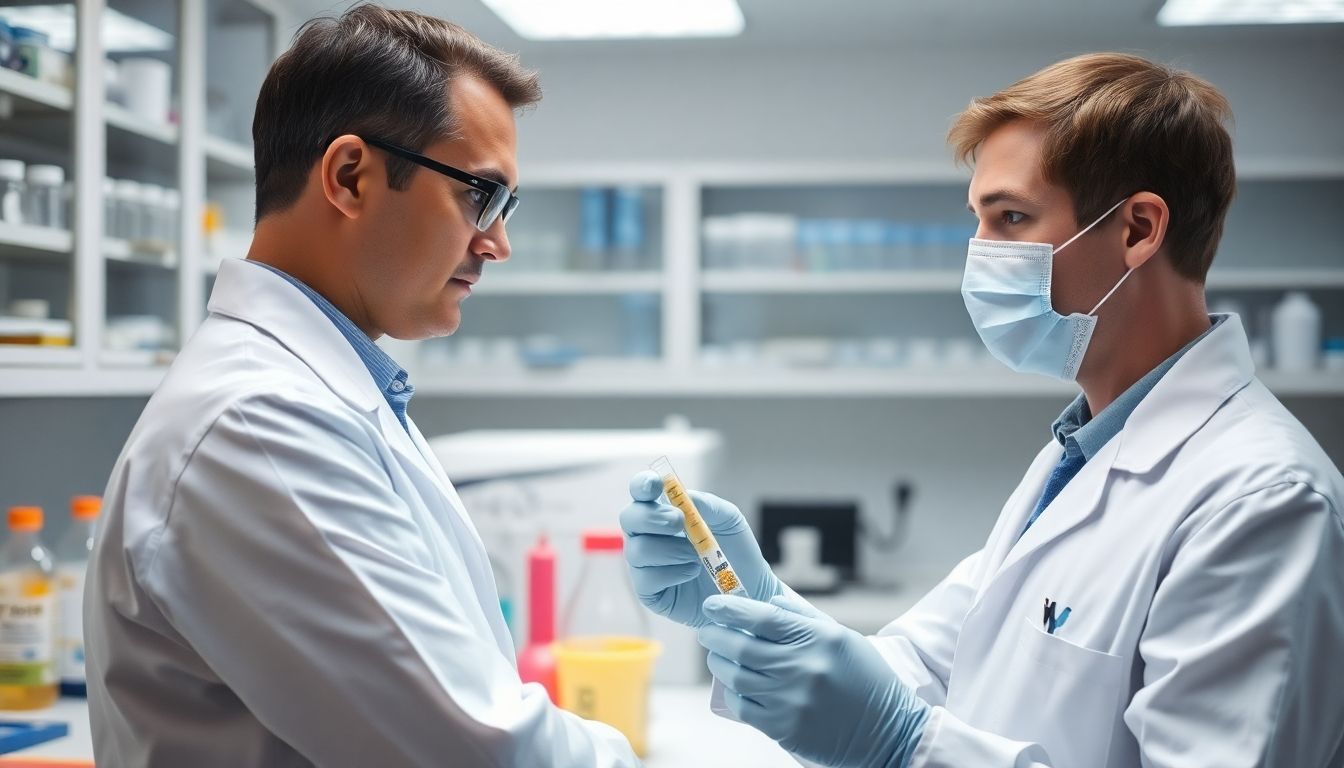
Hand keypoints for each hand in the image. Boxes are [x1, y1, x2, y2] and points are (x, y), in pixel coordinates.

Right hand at [619, 471, 781, 627]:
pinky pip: (646, 579)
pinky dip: (671, 572)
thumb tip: (685, 496)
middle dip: (652, 518)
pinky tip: (691, 572)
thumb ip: (707, 504)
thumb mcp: (728, 519)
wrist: (749, 586)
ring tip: (696, 556)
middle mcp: (648, 535)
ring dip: (669, 550)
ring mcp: (646, 564)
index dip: (642, 485)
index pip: (641, 493)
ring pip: (636, 550)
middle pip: (629, 518)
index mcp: (663, 511)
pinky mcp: (650, 591)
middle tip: (678, 522)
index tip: (655, 485)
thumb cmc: (734, 550)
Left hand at [697, 594, 928, 767]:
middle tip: (708, 630)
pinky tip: (735, 685)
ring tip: (717, 656)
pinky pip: (744, 706)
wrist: (887, 732)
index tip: (712, 604)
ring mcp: (791, 700)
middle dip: (716, 635)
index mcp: (819, 640)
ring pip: (737, 676)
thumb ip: (804, 616)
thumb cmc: (865, 680)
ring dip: (719, 663)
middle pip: (742, 647)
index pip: (763, 618)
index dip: (731, 609)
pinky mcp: (784, 729)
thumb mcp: (842, 638)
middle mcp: (803, 668)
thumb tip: (767, 602)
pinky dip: (733, 692)